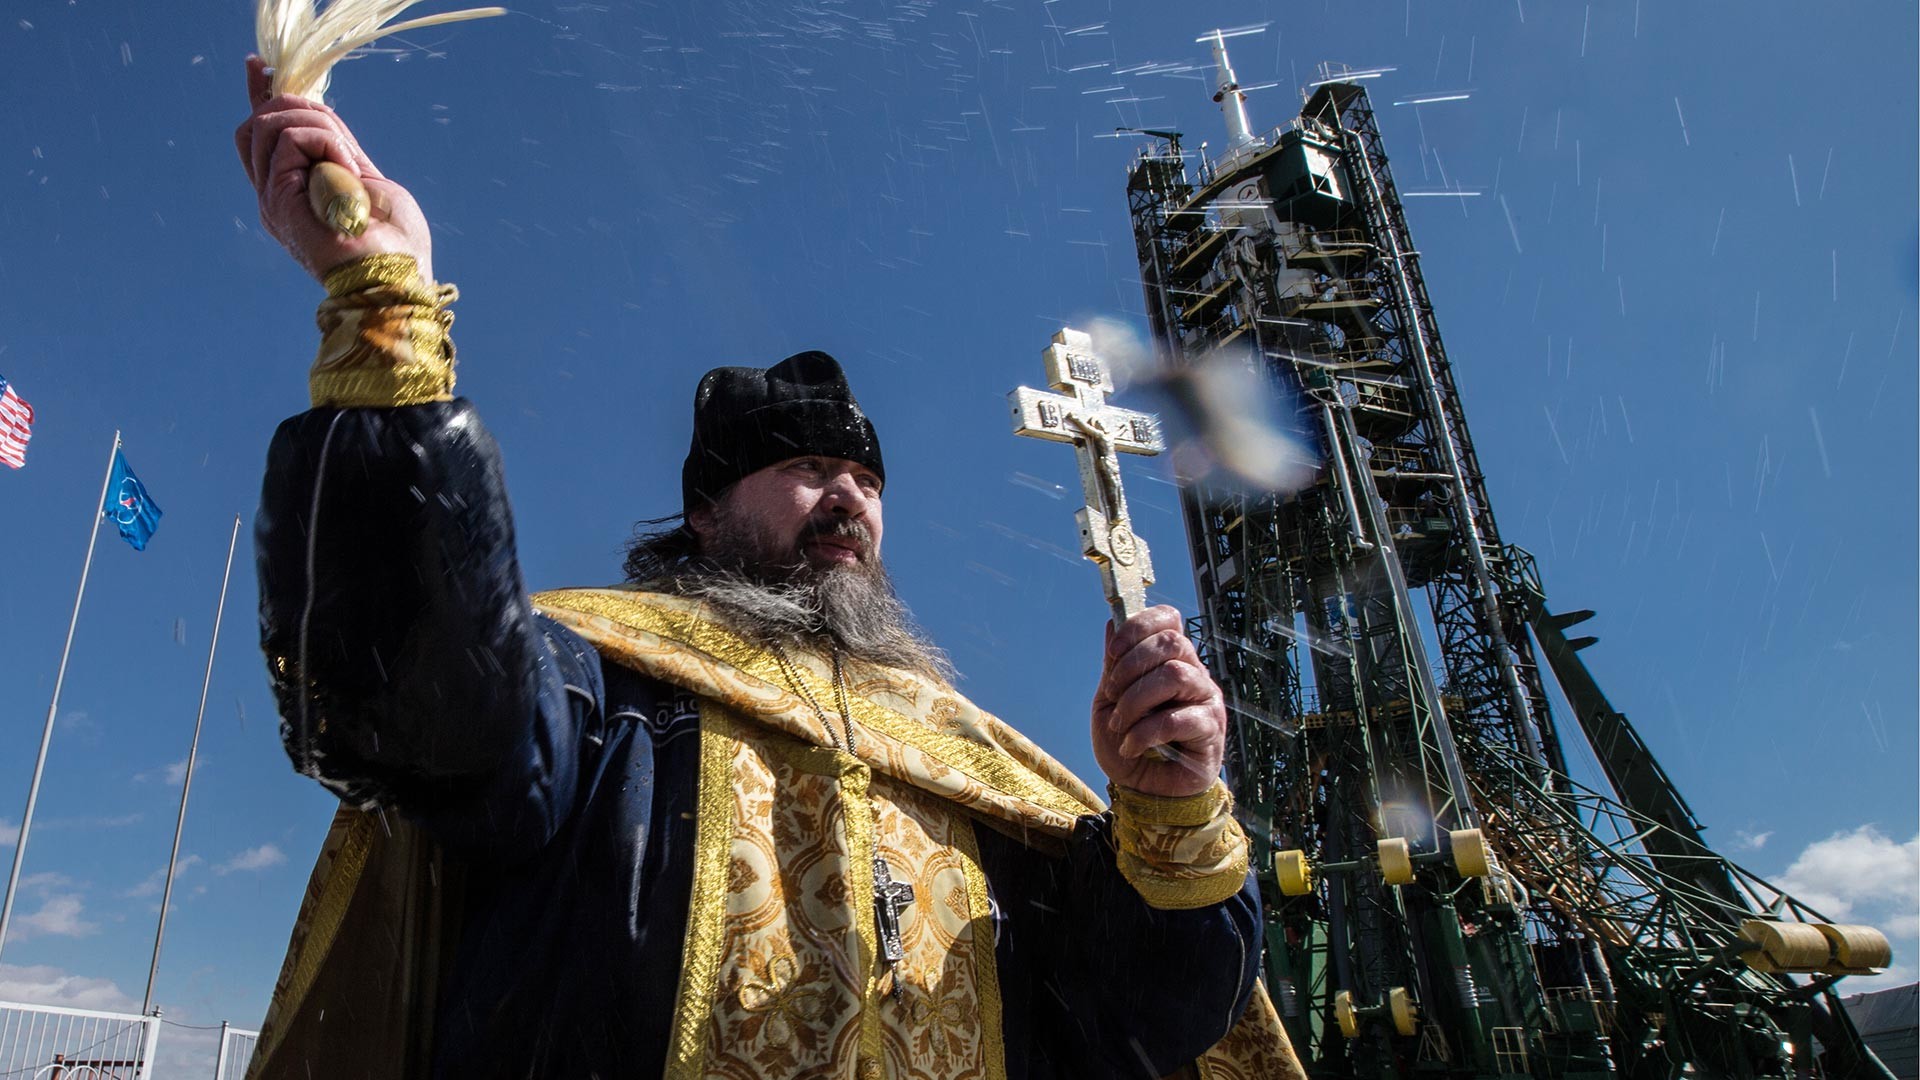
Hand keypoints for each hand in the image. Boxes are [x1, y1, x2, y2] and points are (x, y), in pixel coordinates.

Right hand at [234, 56, 433, 282]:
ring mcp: (272, 198)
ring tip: (349, 162)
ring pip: (270, 124)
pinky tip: (349, 171)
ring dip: (318, 128)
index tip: (260, 66)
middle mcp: (274, 196)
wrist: (398, 280)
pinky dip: (328, 143)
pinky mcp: (278, 198)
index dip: (261, 96)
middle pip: (256, 124)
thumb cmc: (395, 243)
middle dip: (297, 108)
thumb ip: (338, 152)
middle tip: (338, 134)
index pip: (261, 136)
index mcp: (292, 194)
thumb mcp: (365, 180)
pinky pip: (291, 139)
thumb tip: (319, 119)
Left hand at [1089, 605, 1226, 797]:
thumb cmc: (1129, 744)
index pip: (1169, 620)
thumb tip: (1111, 623)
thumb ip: (1114, 666)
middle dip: (1132, 665)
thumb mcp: (1110, 702)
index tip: (1113, 652)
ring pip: (1175, 675)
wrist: (1144, 792)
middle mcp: (1194, 674)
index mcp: (1170, 661)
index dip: (1140, 626)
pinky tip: (1131, 747)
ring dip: (1136, 700)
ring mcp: (1206, 701)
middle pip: (1172, 642)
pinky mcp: (1211, 731)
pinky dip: (1144, 733)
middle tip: (1112, 694)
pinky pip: (1178, 719)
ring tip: (1121, 725)